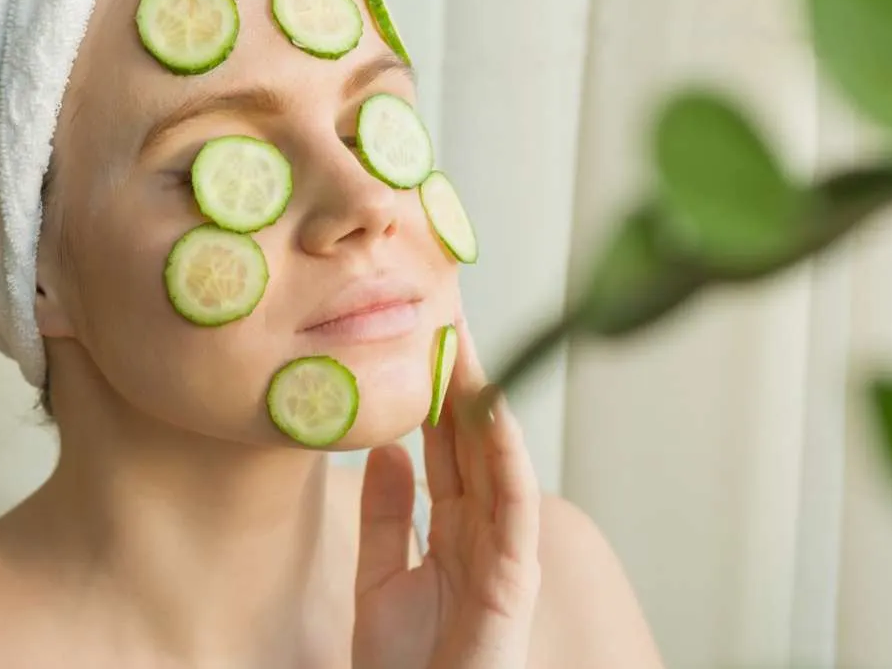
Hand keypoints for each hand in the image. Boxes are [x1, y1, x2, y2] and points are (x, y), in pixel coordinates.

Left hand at [352, 315, 541, 668]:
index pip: (445, 446)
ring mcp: (503, 551)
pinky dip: (504, 455)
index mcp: (453, 531)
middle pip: (472, 440)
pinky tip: (491, 412)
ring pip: (495, 459)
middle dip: (460, 377)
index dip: (432, 392)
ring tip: (464, 343)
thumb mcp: (379, 581)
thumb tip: (386, 448)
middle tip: (444, 310)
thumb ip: (385, 517)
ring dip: (483, 401)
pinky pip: (511, 504)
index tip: (418, 335)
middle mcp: (484, 532)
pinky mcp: (512, 577)